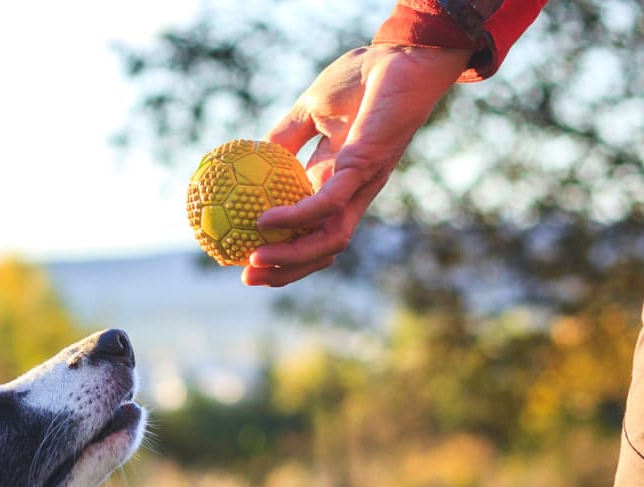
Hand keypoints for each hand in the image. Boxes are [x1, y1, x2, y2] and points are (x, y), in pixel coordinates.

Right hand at [242, 44, 468, 287]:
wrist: (400, 54)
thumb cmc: (361, 78)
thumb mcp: (310, 109)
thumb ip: (285, 136)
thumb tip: (249, 158)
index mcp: (335, 181)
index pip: (311, 229)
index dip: (283, 249)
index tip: (244, 256)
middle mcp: (349, 192)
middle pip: (320, 248)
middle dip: (285, 270)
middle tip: (246, 276)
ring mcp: (360, 185)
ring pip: (329, 240)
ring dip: (291, 258)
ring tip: (254, 261)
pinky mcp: (364, 168)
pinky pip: (328, 203)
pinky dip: (297, 218)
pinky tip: (267, 221)